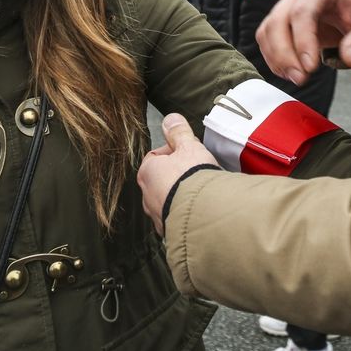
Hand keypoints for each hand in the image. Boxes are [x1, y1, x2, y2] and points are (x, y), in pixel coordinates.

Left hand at [138, 114, 220, 235]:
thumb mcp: (189, 147)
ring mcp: (158, 216)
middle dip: (178, 174)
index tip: (190, 152)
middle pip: (162, 179)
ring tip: (202, 191)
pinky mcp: (170, 231)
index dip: (175, 152)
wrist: (203, 213)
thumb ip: (179, 132)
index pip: (157, 156)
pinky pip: (178, 218)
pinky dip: (187, 213)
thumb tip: (170, 119)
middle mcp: (147, 196)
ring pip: (169, 200)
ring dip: (182, 195)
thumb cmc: (192, 178)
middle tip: (197, 171)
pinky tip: (201, 208)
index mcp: (147, 173)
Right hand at [255, 0, 350, 84]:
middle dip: (285, 54)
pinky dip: (274, 59)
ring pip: (267, 31)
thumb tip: (350, 59)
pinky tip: (291, 72)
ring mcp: (285, 5)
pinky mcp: (278, 20)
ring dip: (278, 59)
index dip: (303, 40)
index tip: (311, 67)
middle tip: (301, 79)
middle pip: (278, 22)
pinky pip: (265, 39)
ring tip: (298, 79)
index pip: (303, 12)